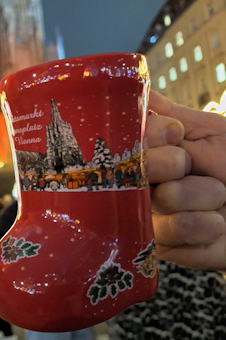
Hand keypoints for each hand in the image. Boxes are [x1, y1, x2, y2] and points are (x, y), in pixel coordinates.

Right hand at [147, 90, 225, 270]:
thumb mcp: (207, 131)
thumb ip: (165, 113)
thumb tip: (133, 89)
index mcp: (143, 160)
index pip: (124, 145)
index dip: (152, 138)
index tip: (175, 135)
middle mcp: (138, 191)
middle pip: (133, 174)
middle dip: (174, 165)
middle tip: (192, 167)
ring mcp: (149, 221)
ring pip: (162, 202)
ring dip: (202, 196)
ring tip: (217, 197)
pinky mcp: (165, 251)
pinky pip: (177, 234)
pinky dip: (207, 225)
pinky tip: (217, 224)